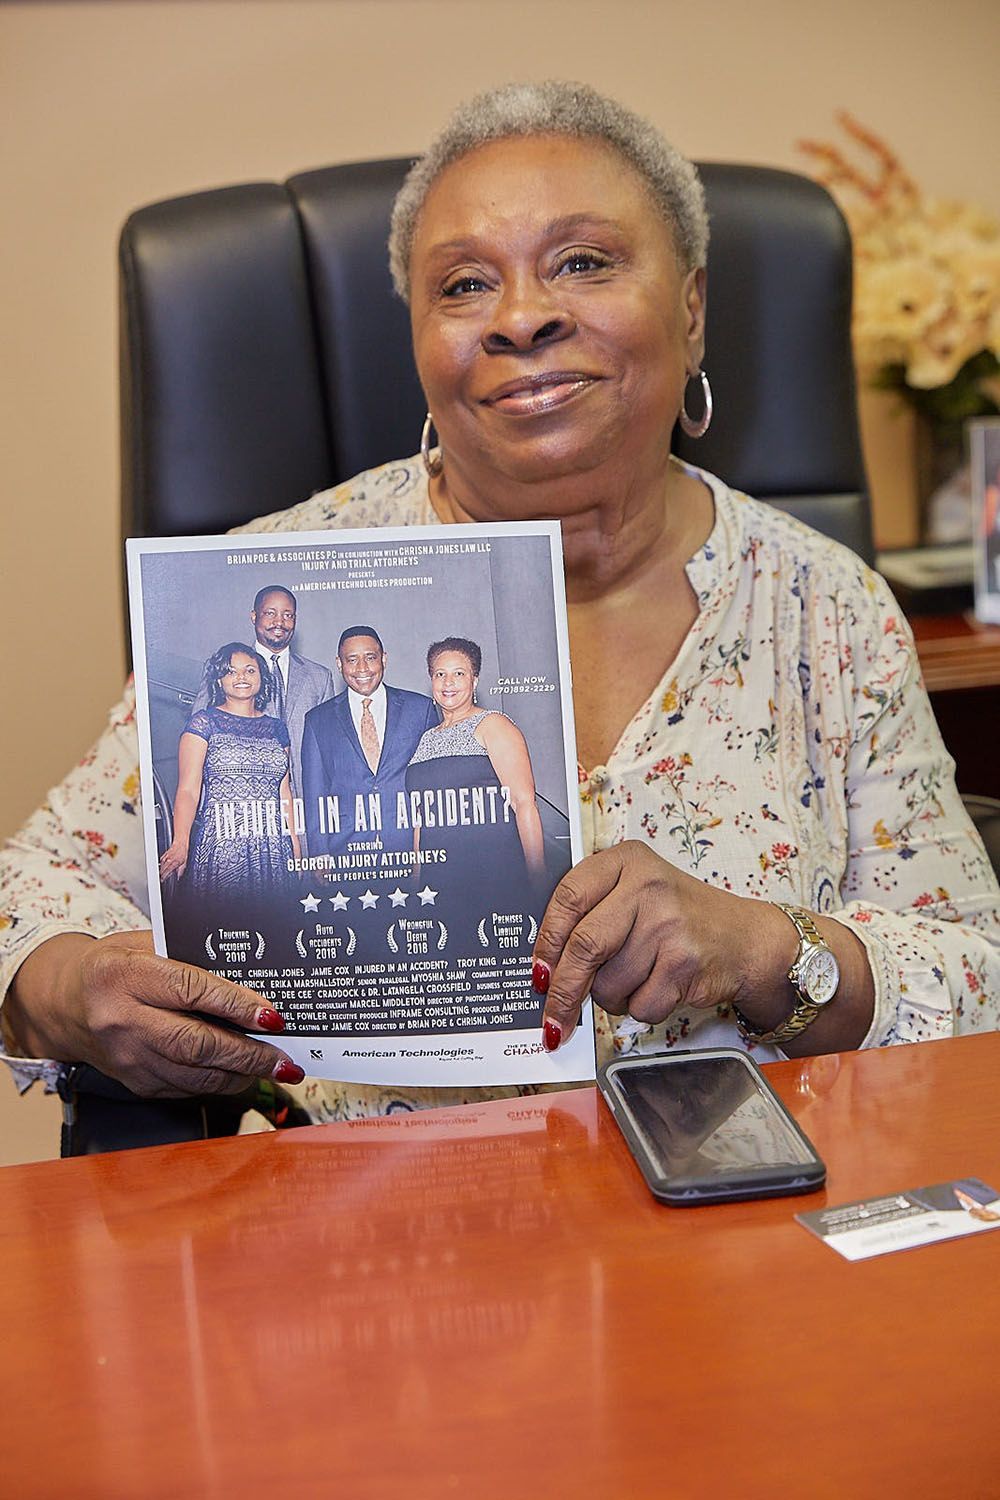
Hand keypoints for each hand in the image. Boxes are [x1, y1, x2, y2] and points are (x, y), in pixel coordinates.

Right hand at [7, 931, 303, 1096]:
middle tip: (284, 1057)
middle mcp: (122, 1021)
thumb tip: (251, 974)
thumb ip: (191, 955)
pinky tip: (242, 1074)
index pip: (191, 991)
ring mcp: (127, 1058)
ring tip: (275, 1068)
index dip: (235, 1005)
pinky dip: (219, 1082)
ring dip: (241, 1074)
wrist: (65, 1003)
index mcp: (125, 976)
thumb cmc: (114, 967)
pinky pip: (186, 1088)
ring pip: (195, 1074)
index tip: (271, 1015)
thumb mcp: (144, 944)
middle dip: (248, 1053)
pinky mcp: (134, 1083)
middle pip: (196, 1044)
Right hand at [159, 839, 188, 880]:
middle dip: (161, 874)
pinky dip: (161, 864)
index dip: (164, 876)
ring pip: (161, 865)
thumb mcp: (185, 862)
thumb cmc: (183, 852)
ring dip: (160, 870)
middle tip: (160, 878)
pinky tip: (161, 866)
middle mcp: (169, 860)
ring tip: (160, 873)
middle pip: (162, 869)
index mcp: (174, 863)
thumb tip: (178, 876)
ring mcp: (166, 857)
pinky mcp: (164, 855)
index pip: (167, 871)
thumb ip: (181, 870)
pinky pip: (161, 861)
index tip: (162, 879)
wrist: (180, 843)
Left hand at [532, 842, 775, 1049]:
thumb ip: (592, 915)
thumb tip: (545, 968)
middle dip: (564, 990)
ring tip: (638, 979)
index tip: (538, 972)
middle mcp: (648, 885)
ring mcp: (668, 924)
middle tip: (555, 1016)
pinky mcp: (685, 962)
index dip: (546, 942)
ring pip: (609, 984)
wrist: (745, 938)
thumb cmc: (680, 918)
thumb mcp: (636, 894)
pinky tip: (661, 987)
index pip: (568, 898)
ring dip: (613, 998)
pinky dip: (641, 1008)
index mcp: (627, 860)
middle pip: (583, 946)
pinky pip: (639, 1005)